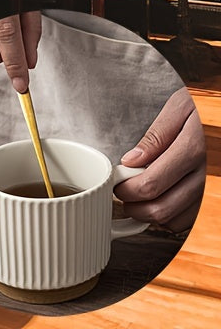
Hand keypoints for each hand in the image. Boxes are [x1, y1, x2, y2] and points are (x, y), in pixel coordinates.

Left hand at [114, 88, 205, 232]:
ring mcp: (212, 189)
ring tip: (140, 195)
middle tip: (123, 193)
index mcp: (193, 150)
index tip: (117, 182)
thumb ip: (155, 136)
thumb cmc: (204, 108)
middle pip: (161, 209)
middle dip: (134, 206)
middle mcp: (206, 175)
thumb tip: (131, 160)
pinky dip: (172, 215)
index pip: (151, 184)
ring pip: (176, 220)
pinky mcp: (213, 197)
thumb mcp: (179, 108)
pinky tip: (162, 197)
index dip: (127, 189)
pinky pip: (190, 220)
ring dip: (152, 213)